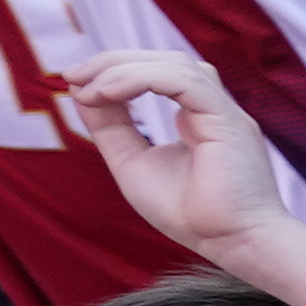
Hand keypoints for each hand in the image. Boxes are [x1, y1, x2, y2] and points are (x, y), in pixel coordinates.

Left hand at [53, 45, 298, 255]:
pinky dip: (141, 80)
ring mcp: (224, 112)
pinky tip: (108, 92)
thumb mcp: (134, 164)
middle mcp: (213, 109)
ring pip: (175, 64)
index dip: (117, 70)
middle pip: (165, 60)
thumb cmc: (191, 215)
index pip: (159, 75)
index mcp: (198, 118)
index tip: (76, 83)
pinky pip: (183, 81)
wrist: (232, 244)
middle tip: (73, 75)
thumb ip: (112, 128)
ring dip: (124, 68)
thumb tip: (82, 92)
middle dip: (114, 61)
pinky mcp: (229, 120)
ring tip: (89, 87)